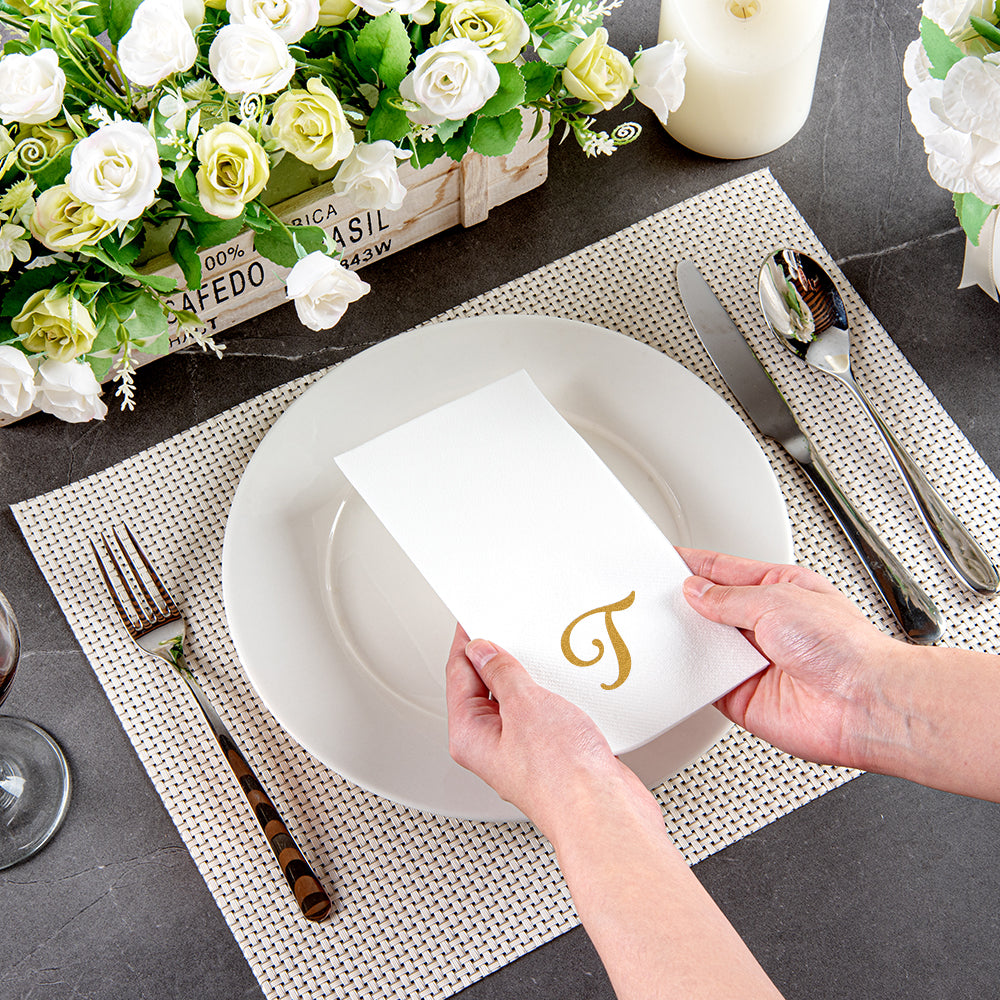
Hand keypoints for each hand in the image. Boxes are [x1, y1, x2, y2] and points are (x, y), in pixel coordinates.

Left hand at [445, 625, 658, 837]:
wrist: (604, 814)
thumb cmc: (562, 778)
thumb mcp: (524, 705)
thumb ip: (502, 672)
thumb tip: (483, 650)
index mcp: (469, 734)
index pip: (458, 673)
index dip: (467, 640)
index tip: (476, 615)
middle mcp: (491, 745)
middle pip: (484, 686)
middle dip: (498, 656)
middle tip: (510, 625)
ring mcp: (521, 750)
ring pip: (516, 699)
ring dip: (528, 675)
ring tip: (540, 650)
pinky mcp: (551, 753)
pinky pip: (542, 712)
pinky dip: (551, 693)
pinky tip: (565, 681)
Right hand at [679, 547, 906, 770]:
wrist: (863, 704)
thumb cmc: (846, 648)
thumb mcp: (776, 601)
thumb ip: (728, 598)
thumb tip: (696, 592)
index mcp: (779, 590)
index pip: (725, 571)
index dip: (694, 565)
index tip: (667, 559)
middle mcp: (766, 625)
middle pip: (711, 609)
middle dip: (685, 603)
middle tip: (653, 595)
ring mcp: (753, 661)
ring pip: (705, 645)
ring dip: (687, 638)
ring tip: (661, 626)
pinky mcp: (742, 695)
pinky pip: (705, 682)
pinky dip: (689, 675)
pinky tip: (679, 664)